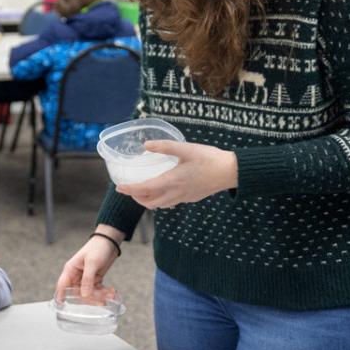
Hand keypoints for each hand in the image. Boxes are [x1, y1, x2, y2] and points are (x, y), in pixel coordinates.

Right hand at [55, 225, 122, 299]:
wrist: (109, 242)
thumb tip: (84, 295)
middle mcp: (76, 275)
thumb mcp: (92, 263)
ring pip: (89, 293)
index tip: (63, 305)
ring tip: (111, 294)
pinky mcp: (94, 279)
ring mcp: (85, 278)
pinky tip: (112, 292)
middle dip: (90, 298)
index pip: (62, 285)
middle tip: (101, 301)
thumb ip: (87, 279)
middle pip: (78, 293)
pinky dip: (104, 292)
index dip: (61, 296)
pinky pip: (97, 290)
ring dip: (100, 296)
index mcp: (71, 269)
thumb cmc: (97, 248)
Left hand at [115, 140, 237, 208]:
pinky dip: (161, 199)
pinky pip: (171, 202)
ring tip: (142, 190)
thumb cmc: (209, 158)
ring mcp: (184, 197)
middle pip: (150, 202)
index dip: (130, 189)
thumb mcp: (186, 148)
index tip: (119, 187)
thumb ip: (165, 146)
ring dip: (148, 200)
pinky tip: (163, 190)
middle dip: (137, 198)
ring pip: (160, 205)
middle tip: (129, 189)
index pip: (145, 189)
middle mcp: (176, 193)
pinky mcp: (191, 198)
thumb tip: (146, 145)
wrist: (231, 172)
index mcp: (172, 180)